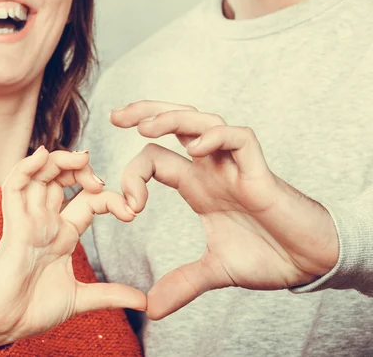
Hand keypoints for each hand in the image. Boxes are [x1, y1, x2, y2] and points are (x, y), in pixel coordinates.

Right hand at [0, 147, 145, 347]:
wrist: (6, 328)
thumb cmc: (35, 310)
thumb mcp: (80, 299)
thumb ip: (110, 295)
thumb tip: (144, 302)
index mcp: (62, 234)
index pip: (88, 200)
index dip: (110, 198)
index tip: (131, 212)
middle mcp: (45, 221)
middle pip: (61, 178)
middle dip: (81, 168)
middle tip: (99, 178)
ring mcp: (28, 220)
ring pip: (39, 175)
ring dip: (58, 160)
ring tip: (80, 158)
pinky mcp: (13, 226)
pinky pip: (14, 188)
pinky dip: (26, 167)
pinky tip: (41, 156)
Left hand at [110, 101, 338, 319]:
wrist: (308, 262)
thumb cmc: (268, 255)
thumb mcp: (214, 269)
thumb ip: (183, 282)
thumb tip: (151, 307)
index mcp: (196, 184)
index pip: (155, 158)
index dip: (133, 174)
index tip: (128, 208)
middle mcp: (211, 168)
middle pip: (175, 124)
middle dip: (145, 113)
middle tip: (114, 116)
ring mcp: (234, 166)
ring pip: (202, 122)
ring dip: (171, 119)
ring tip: (144, 127)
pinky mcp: (259, 172)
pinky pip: (239, 139)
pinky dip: (216, 138)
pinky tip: (195, 149)